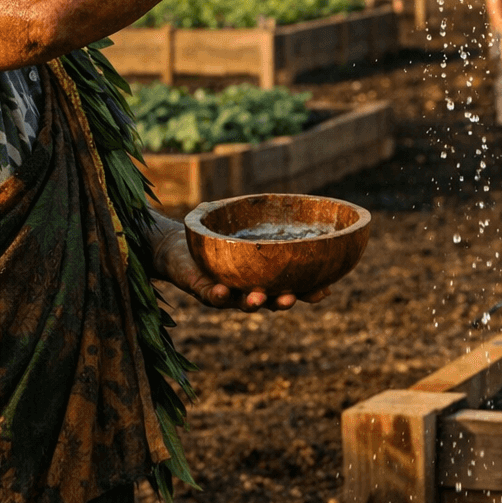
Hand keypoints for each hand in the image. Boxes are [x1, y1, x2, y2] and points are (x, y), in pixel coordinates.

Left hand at [154, 226, 328, 310]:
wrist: (176, 247)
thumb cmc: (213, 236)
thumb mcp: (241, 223)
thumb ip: (262, 214)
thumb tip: (291, 197)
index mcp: (263, 277)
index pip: (290, 286)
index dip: (308, 291)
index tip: (325, 289)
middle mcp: (247, 290)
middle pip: (271, 302)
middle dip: (283, 302)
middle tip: (293, 297)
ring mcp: (225, 293)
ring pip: (242, 304)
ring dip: (253, 303)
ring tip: (258, 299)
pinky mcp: (201, 290)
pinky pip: (210, 297)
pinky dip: (217, 295)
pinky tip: (221, 290)